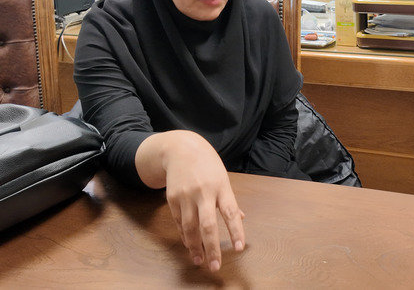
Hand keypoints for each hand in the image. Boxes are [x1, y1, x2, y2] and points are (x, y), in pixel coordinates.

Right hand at [136, 131, 245, 271]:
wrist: (180, 149)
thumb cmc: (207, 164)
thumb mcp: (223, 177)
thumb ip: (230, 200)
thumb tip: (241, 218)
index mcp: (221, 187)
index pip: (230, 212)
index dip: (236, 231)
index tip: (239, 248)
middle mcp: (204, 193)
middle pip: (208, 225)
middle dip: (212, 248)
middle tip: (215, 266)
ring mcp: (186, 196)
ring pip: (190, 228)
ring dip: (195, 247)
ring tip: (200, 261)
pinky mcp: (172, 199)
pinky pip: (180, 222)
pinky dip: (185, 236)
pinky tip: (190, 246)